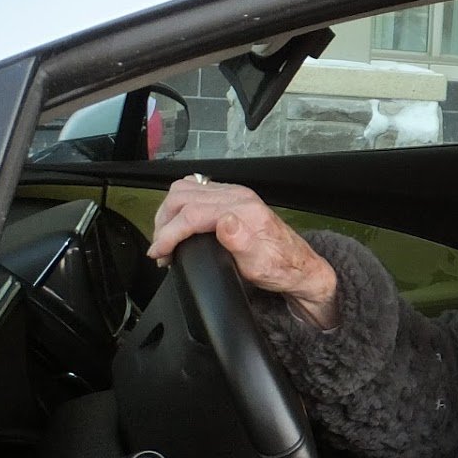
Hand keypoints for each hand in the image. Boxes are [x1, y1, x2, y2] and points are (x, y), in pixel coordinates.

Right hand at [147, 176, 339, 327]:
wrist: (299, 266)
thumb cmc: (281, 267)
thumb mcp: (261, 264)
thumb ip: (241, 242)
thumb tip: (224, 222)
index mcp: (243, 209)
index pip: (192, 213)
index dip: (169, 233)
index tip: (158, 253)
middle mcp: (238, 196)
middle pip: (183, 196)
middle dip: (163, 223)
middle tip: (160, 250)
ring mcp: (234, 194)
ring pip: (185, 190)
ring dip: (168, 213)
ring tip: (165, 239)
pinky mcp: (231, 198)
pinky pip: (195, 191)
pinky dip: (179, 206)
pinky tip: (177, 223)